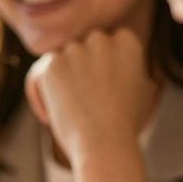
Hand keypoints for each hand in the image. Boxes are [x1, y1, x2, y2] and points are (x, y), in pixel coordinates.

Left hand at [24, 29, 158, 162]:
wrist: (105, 143)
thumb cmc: (125, 124)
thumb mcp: (144, 90)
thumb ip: (134, 69)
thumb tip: (131, 66)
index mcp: (126, 41)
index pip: (105, 44)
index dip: (98, 68)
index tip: (97, 91)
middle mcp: (100, 39)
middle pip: (80, 49)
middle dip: (78, 71)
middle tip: (80, 101)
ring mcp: (75, 50)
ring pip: (59, 61)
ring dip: (59, 81)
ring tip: (67, 110)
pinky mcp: (52, 65)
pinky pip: (38, 74)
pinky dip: (38, 94)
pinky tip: (48, 118)